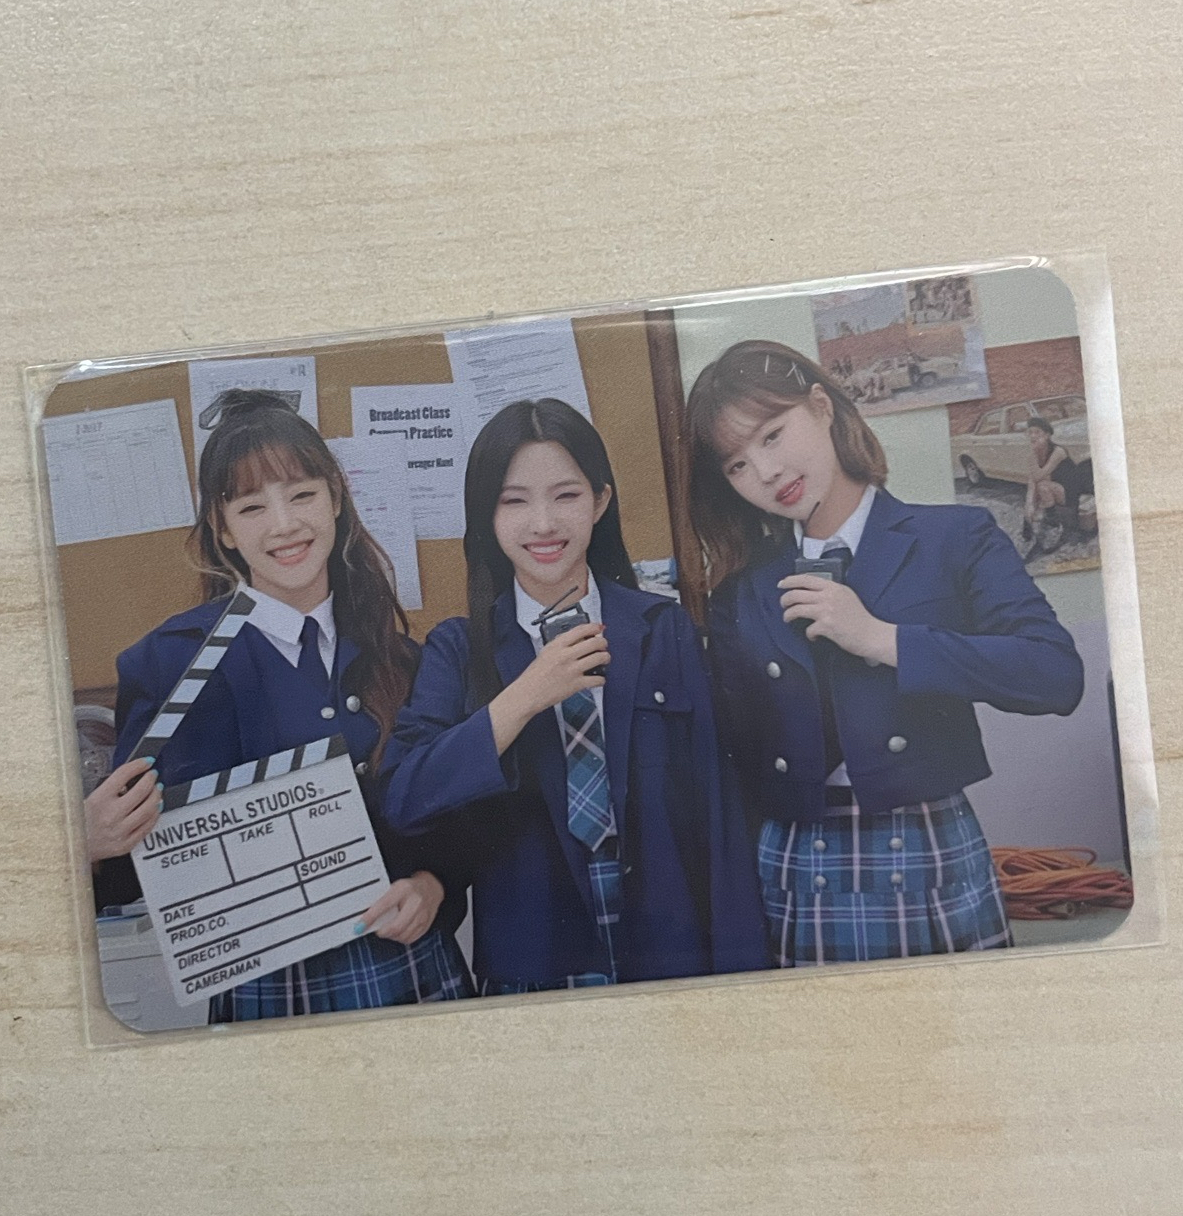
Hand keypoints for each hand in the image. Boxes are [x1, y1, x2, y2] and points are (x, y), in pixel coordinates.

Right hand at [84, 757, 161, 863]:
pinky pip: (148, 826)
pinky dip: (155, 814)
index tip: (147, 761)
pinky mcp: (126, 844)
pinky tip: (155, 807)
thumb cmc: (76, 824)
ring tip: (157, 790)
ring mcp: (119, 831)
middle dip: (151, 779)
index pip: (123, 775)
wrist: (69, 850)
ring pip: (149, 809)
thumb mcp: (86, 800)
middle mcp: (110, 815)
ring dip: (157, 796)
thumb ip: (108, 788)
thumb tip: (131, 776)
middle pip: (141, 790)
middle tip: (153, 775)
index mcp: (98, 800)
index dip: (139, 765)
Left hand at [356, 871, 443, 944]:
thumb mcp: (394, 888)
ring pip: (402, 935)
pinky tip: (399, 930)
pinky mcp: (426, 925)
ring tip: (389, 928)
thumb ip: (382, 901)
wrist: (431, 887)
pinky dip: (401, 938)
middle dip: (382, 932)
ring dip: (391, 935)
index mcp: (404, 889)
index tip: (359, 927)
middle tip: (377, 929)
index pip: (384, 905)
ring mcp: (423, 915)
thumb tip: (365, 918)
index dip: (370, 918)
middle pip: (395, 926)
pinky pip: (410, 939)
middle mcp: (416, 902)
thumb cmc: (408, 888)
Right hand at [489, 623, 608, 753]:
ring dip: (606, 658)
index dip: (594, 627)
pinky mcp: (576, 685)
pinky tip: (598, 678)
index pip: (581, 630)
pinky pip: (597, 679)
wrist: (527, 693)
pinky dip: (601, 679)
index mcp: (557, 645)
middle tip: (603, 645)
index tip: (599, 628)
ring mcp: (572, 670)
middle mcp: (566, 655)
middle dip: (603, 643)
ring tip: (604, 659)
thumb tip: (579, 639)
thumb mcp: (546, 652)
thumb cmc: (534, 675)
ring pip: (599, 658)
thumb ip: (561, 645)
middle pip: (594, 642)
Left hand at [777, 574, 897, 665]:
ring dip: (788, 615)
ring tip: (788, 618)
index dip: (791, 580)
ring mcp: (827, 610)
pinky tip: (813, 636)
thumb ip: (831, 592)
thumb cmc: (861, 618)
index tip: (782, 584)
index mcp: (834, 587)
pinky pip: (808, 629)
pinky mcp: (826, 625)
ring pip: (796, 609)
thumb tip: (812, 593)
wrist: (872, 634)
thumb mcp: (847, 596)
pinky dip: (809, 634)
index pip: (806, 578)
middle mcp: (829, 596)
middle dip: (785, 599)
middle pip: (796, 593)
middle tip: (783, 604)